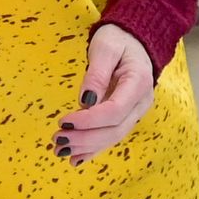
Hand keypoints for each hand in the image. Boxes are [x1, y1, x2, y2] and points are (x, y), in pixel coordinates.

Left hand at [57, 24, 155, 159]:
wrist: (135, 41)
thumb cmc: (119, 40)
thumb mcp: (105, 48)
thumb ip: (96, 74)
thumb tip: (85, 101)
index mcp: (138, 83)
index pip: (114, 111)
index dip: (89, 121)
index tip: (64, 121)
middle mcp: (141, 102)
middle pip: (114, 130)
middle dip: (85, 138)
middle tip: (57, 139)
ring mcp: (135, 111)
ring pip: (113, 137)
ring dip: (86, 147)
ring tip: (60, 150)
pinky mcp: (126, 116)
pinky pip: (111, 136)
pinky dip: (93, 149)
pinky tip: (76, 158)